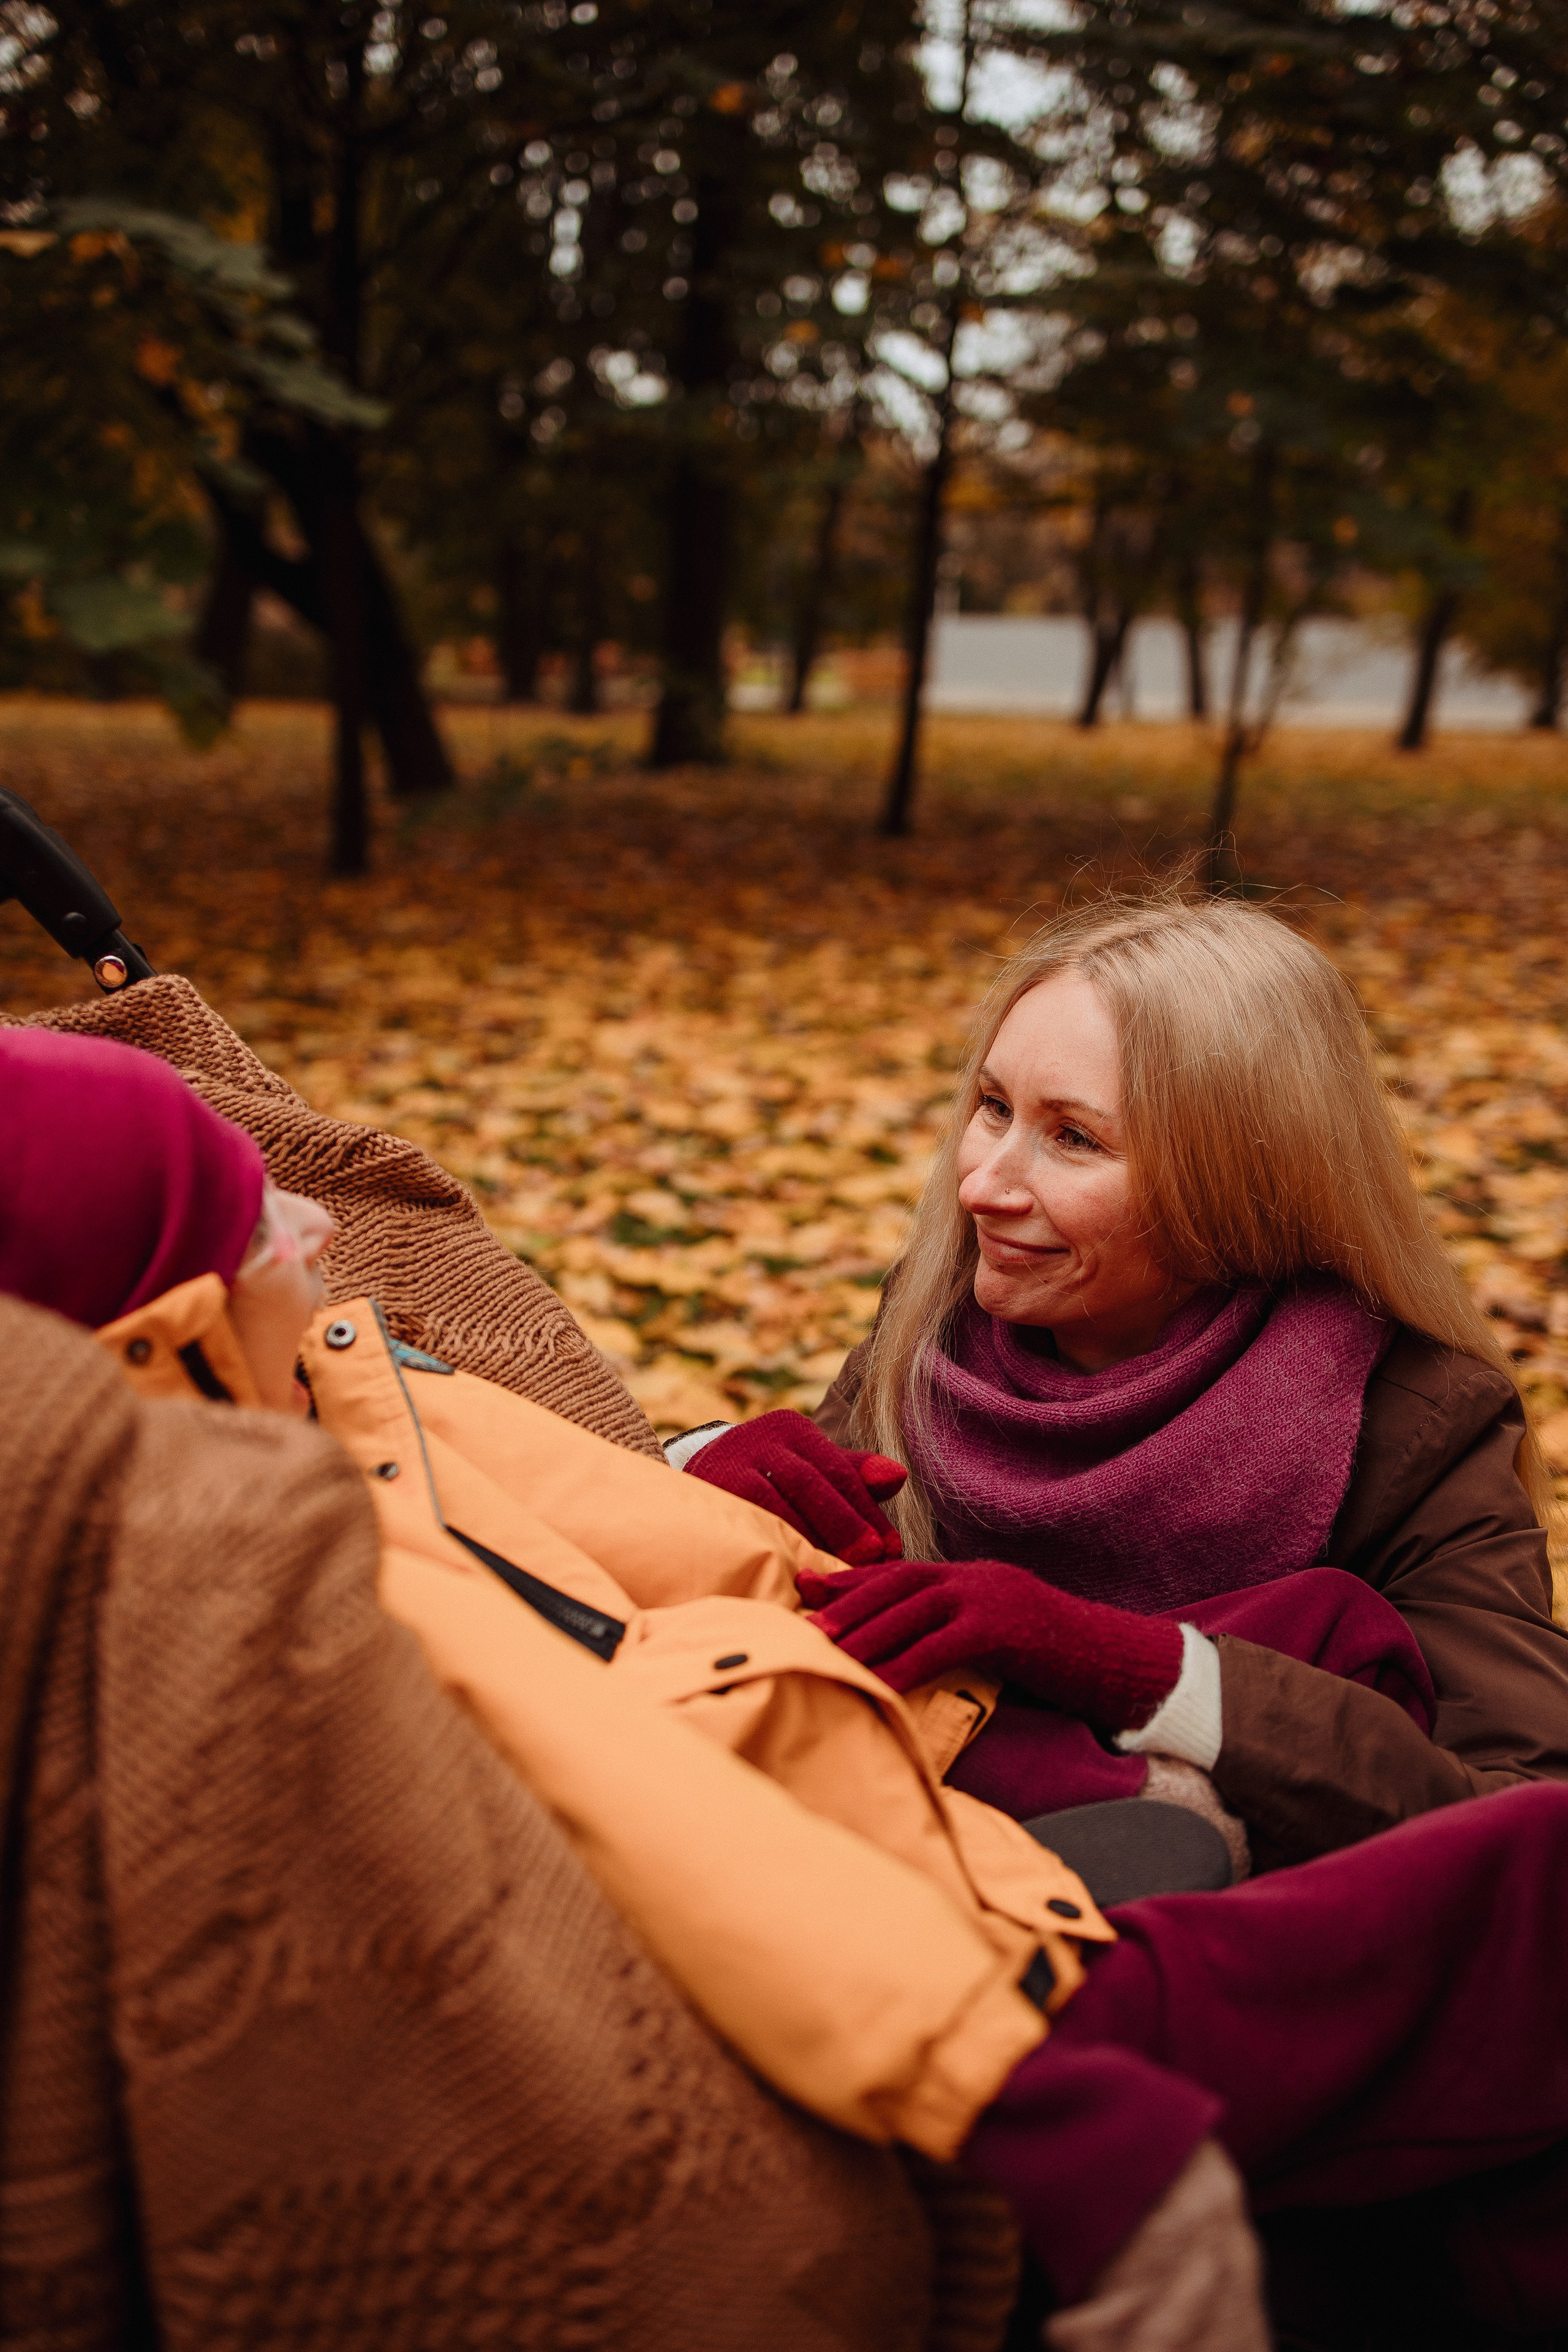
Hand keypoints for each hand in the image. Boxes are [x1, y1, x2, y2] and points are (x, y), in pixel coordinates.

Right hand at [684, 1411, 906, 1565]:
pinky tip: (795, 1569)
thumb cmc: (773, 1475)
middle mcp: (760, 1439)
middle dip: (844, 1525)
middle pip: (810, 1482)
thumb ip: (855, 1473)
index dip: (868, 1512)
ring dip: (810, 1540)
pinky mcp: (708, 1492)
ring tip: (839, 1572)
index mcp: (793, 1429)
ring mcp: (729, 1465)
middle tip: (871, 1560)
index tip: (891, 1548)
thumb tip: (899, 1477)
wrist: (700, 1472)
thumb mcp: (811, 1466)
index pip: (839, 1471)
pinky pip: (746, 1520)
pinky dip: (773, 1545)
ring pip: (776, 1503)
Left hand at [796, 1556, 1182, 1733]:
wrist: (1124, 1662)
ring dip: (862, 1631)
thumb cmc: (1064, 1660)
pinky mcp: (1002, 1629)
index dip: (855, 1580)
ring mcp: (990, 1599)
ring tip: (821, 1649)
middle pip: (897, 1583)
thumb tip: (918, 1653)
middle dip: (847, 1599)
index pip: (903, 1572)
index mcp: (974, 1578)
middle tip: (801, 1613)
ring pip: (910, 1610)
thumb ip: (963, 1633)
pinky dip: (901, 1665)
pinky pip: (938, 1647)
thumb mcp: (1006, 1636)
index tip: (810, 1588)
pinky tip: (874, 1682)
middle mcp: (977, 1578)